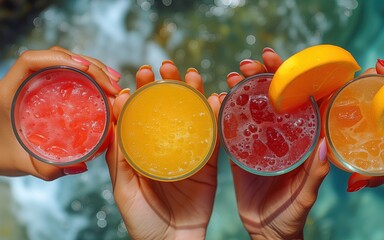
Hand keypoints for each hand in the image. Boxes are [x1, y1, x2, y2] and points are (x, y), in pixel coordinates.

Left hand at [0, 46, 120, 179]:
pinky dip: (89, 77)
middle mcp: (23, 81)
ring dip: (93, 68)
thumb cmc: (0, 155)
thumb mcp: (20, 164)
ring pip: (66, 63)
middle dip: (90, 66)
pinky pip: (69, 74)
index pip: (31, 61)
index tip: (86, 70)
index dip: (59, 58)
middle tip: (113, 86)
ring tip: (114, 83)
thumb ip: (46, 167)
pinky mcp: (48, 89)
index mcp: (8, 91)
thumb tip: (81, 165)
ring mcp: (37, 83)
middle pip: (57, 57)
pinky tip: (104, 88)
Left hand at [106, 61, 221, 239]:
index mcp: (143, 149)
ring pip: (192, 116)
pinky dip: (216, 117)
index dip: (142, 92)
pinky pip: (213, 137)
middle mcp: (166, 145)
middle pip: (169, 109)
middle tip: (166, 67)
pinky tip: (215, 98)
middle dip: (168, 85)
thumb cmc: (143, 219)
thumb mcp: (123, 186)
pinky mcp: (208, 162)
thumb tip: (117, 114)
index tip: (141, 75)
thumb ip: (119, 154)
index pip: (142, 114)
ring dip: (193, 93)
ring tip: (190, 75)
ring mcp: (188, 152)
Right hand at [224, 48, 329, 239]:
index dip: (291, 77)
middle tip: (248, 65)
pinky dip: (226, 112)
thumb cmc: (291, 216)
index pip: (300, 100)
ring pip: (253, 108)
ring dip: (243, 89)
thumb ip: (315, 174)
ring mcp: (260, 142)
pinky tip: (220, 98)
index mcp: (302, 141)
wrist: (266, 232)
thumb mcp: (305, 197)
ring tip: (233, 77)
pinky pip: (233, 128)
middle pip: (274, 98)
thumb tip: (326, 145)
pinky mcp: (241, 152)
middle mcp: (282, 136)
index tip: (276, 61)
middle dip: (262, 76)